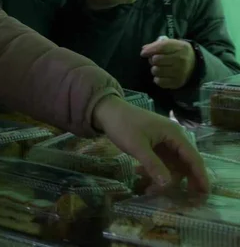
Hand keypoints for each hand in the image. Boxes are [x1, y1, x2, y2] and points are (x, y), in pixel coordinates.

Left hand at [91, 95, 208, 190]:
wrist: (106, 111)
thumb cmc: (122, 125)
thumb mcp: (137, 146)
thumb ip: (153, 165)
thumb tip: (168, 184)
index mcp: (174, 134)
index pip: (193, 158)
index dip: (200, 176)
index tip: (204, 194)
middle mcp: (174, 138)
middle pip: (186, 163)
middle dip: (184, 181)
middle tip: (184, 200)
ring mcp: (165, 142)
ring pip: (173, 165)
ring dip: (166, 178)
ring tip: (149, 191)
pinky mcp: (156, 145)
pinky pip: (162, 162)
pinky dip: (157, 171)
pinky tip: (143, 178)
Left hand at [141, 39, 197, 89]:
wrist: (195, 64)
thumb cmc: (178, 52)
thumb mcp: (172, 44)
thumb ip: (157, 45)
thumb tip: (144, 50)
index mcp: (180, 48)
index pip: (161, 47)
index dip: (149, 50)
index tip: (143, 53)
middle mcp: (181, 60)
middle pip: (156, 60)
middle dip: (152, 60)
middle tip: (156, 60)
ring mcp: (180, 72)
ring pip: (156, 71)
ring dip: (155, 69)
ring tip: (160, 67)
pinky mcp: (178, 82)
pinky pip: (160, 82)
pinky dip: (158, 79)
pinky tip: (162, 75)